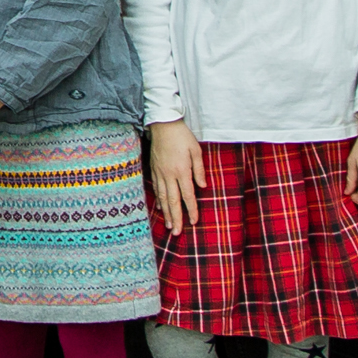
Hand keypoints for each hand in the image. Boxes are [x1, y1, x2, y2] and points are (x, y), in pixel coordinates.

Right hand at [146, 118, 203, 233]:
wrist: (162, 124)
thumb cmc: (182, 136)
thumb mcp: (196, 150)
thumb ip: (199, 170)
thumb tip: (203, 187)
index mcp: (181, 170)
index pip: (187, 195)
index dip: (191, 209)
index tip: (193, 222)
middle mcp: (169, 175)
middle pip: (173, 201)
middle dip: (176, 218)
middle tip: (177, 233)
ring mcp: (160, 173)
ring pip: (163, 197)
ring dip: (166, 213)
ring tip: (169, 226)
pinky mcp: (154, 170)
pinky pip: (156, 189)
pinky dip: (159, 200)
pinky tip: (161, 208)